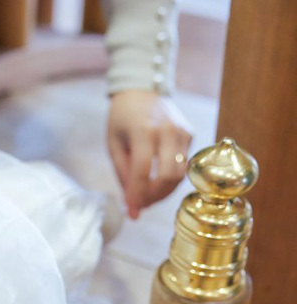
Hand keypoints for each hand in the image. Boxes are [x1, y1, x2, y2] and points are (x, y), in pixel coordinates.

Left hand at [107, 90, 192, 218]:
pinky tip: (156, 182)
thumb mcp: (113, 143)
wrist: (142, 89)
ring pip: (180, 174)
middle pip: (167, 176)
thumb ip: (122, 172)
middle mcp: (167, 131)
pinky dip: (170, 179)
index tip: (131, 214)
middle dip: (153, 197)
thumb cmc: (122, 118)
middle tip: (139, 206)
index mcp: (143, 131)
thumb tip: (130, 202)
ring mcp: (183, 132)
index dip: (137, 196)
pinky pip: (184, 164)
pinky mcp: (191, 133)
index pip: (142, 172)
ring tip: (146, 198)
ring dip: (163, 192)